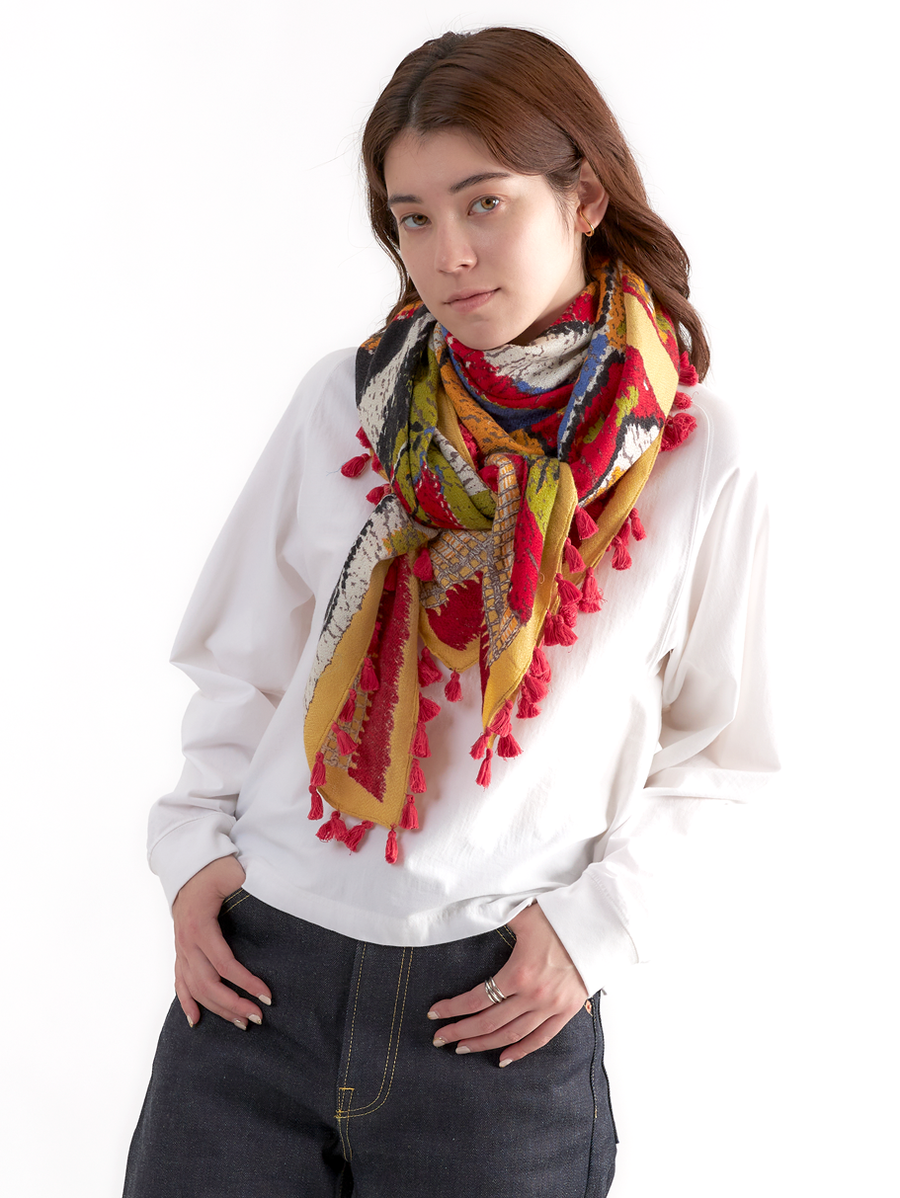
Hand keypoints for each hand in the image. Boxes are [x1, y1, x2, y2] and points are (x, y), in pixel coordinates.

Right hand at [172, 856, 270, 1029]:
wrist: (189, 868)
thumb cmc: (214, 870)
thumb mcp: (232, 872)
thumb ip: (248, 882)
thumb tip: (274, 890)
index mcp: (201, 926)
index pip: (224, 964)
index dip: (245, 982)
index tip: (267, 996)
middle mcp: (187, 942)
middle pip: (207, 984)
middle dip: (233, 1004)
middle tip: (257, 1018)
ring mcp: (181, 949)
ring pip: (194, 988)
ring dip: (217, 1009)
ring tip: (241, 1023)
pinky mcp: (180, 951)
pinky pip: (179, 982)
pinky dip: (186, 1003)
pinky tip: (196, 1020)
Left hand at [426, 902, 588, 1065]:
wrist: (599, 925)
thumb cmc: (559, 916)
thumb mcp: (521, 915)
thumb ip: (495, 918)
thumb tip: (471, 915)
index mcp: (519, 972)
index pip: (477, 998)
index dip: (453, 1009)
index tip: (434, 1014)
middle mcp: (533, 995)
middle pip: (489, 1022)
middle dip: (461, 1031)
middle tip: (440, 1038)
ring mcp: (551, 1006)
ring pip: (512, 1034)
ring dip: (485, 1044)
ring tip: (463, 1048)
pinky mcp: (567, 1010)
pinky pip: (541, 1038)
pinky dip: (522, 1050)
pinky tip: (503, 1058)